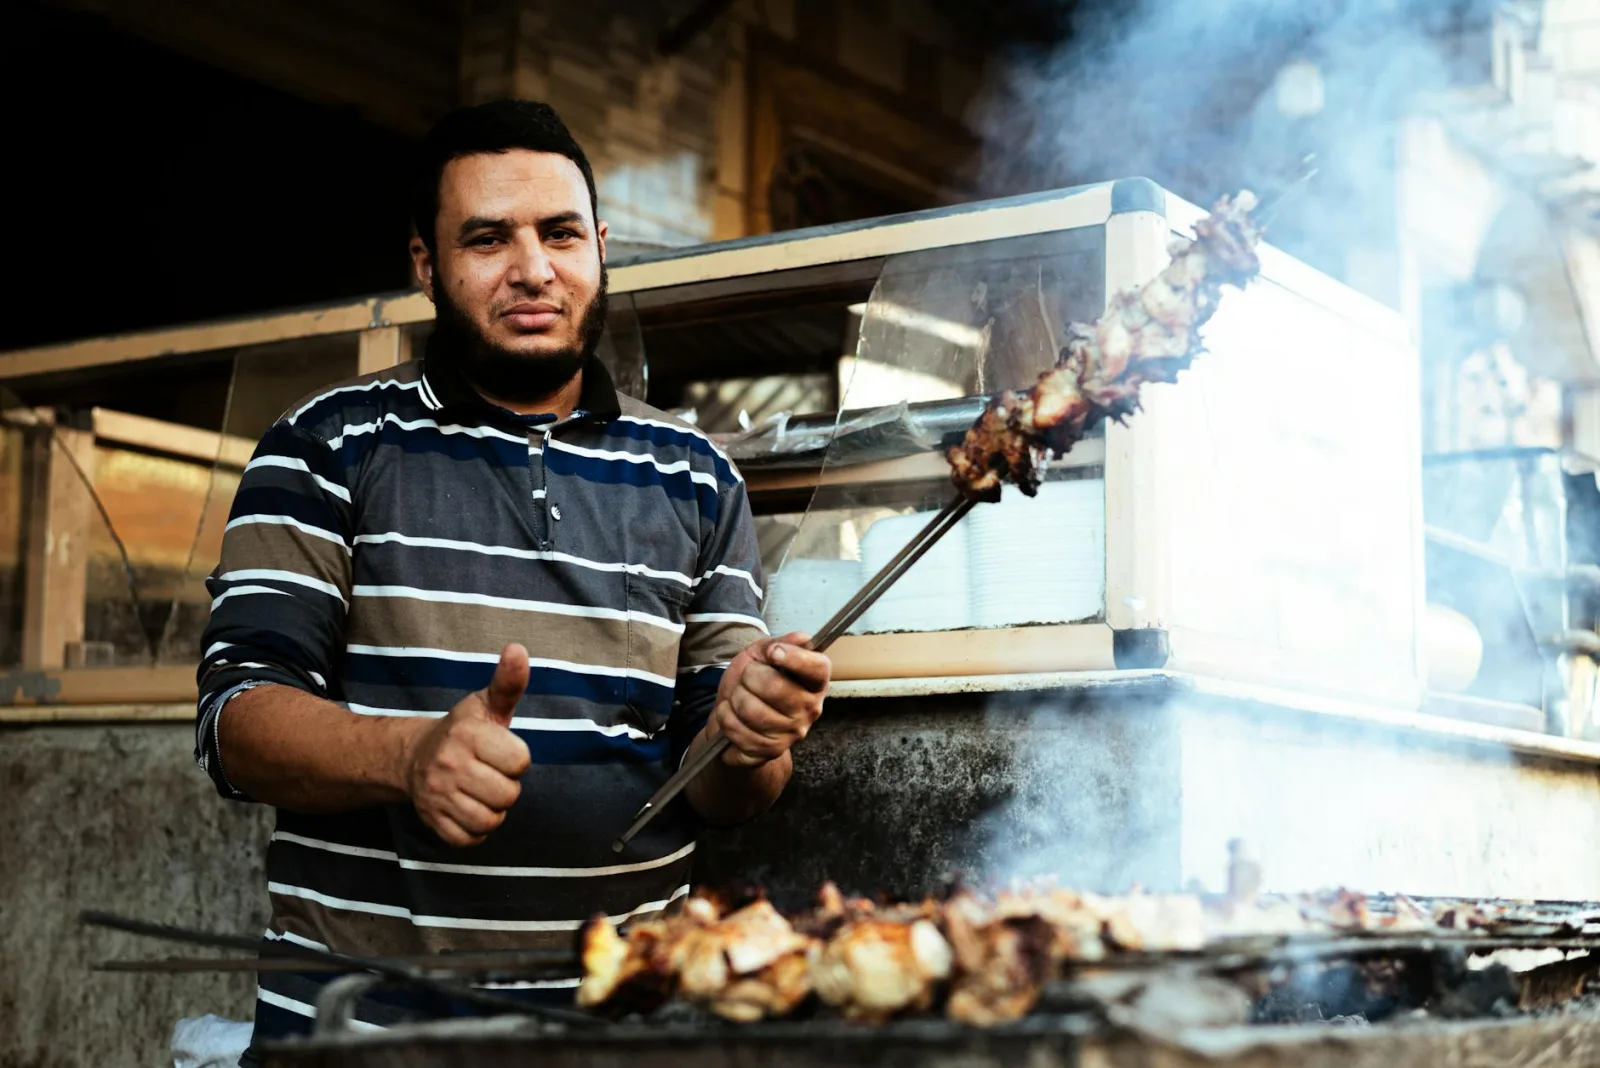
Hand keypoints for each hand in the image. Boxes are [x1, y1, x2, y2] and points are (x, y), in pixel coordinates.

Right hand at [404, 643, 531, 845]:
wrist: (415, 756)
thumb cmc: (465, 731)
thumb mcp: (487, 704)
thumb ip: (508, 682)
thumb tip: (517, 649)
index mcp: (468, 734)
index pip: (520, 761)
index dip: (516, 758)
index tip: (501, 750)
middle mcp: (449, 764)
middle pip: (508, 795)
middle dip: (506, 787)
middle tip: (490, 773)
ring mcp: (437, 795)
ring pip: (489, 820)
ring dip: (492, 810)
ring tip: (481, 791)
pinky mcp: (431, 821)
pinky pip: (468, 839)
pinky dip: (474, 831)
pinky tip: (468, 809)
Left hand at [710, 631, 830, 767]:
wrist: (735, 716)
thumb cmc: (752, 683)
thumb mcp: (761, 654)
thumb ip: (779, 643)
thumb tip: (801, 638)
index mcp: (814, 681)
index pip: (817, 668)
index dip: (795, 658)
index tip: (774, 652)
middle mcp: (810, 709)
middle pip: (775, 687)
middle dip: (749, 678)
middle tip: (746, 680)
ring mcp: (792, 733)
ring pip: (751, 710)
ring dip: (735, 699)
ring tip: (738, 698)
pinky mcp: (771, 751)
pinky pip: (738, 730)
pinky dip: (726, 718)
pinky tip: (732, 716)